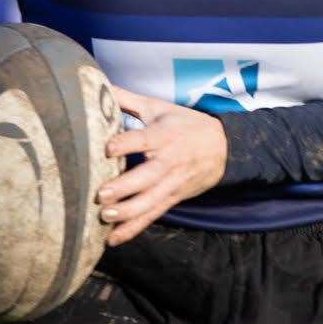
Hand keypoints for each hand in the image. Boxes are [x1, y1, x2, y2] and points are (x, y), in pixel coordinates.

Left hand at [97, 88, 228, 246]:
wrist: (223, 148)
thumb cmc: (184, 124)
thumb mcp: (159, 108)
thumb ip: (127, 99)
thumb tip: (99, 84)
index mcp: (164, 135)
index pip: (144, 139)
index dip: (126, 143)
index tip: (108, 148)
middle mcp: (169, 161)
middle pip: (147, 176)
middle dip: (125, 187)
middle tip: (102, 195)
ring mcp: (172, 183)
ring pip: (150, 200)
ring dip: (128, 211)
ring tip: (105, 216)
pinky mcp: (172, 198)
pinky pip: (153, 215)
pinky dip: (134, 228)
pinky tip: (114, 238)